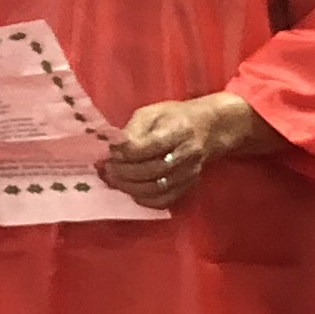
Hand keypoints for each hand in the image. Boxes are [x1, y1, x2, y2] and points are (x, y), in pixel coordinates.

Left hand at [98, 93, 264, 211]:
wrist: (207, 128)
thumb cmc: (174, 117)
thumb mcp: (151, 113)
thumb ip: (132, 130)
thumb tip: (112, 148)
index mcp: (177, 129)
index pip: (146, 147)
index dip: (123, 153)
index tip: (109, 152)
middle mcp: (186, 153)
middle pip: (150, 170)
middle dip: (123, 172)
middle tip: (107, 169)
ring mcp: (189, 172)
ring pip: (156, 188)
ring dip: (129, 187)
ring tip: (114, 179)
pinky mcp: (188, 185)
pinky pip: (165, 200)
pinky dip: (144, 199)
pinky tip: (131, 191)